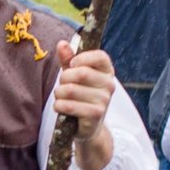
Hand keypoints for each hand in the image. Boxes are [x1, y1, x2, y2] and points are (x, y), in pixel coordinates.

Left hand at [54, 40, 115, 169]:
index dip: (80, 58)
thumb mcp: (74, 75)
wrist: (87, 125)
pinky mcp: (95, 114)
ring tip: (62, 98)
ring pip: (70, 90)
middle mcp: (109, 84)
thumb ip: (68, 60)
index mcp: (107, 71)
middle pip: (80, 73)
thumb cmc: (80, 96)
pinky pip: (68, 105)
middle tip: (62, 86)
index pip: (100, 56)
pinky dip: (59, 106)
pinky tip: (62, 108)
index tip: (70, 66)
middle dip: (63, 79)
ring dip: (59, 94)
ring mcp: (104, 100)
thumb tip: (61, 43)